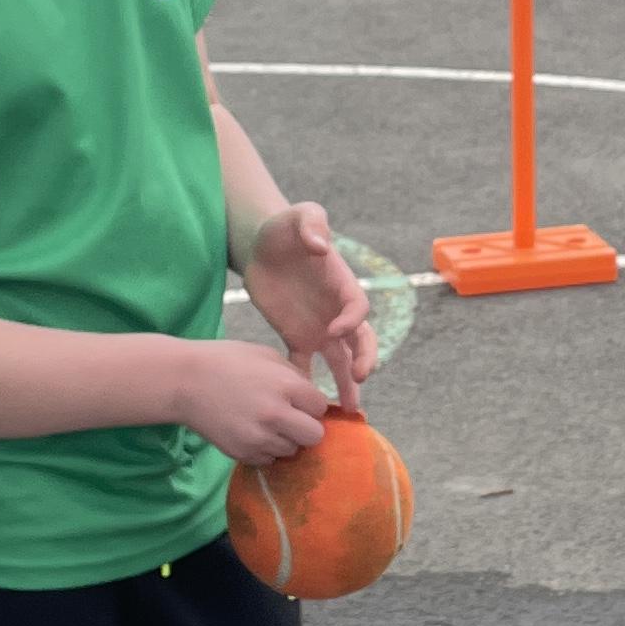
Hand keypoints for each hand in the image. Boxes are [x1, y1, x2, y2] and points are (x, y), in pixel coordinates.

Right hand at [175, 338, 332, 464]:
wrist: (183, 381)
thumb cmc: (225, 361)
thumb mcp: (265, 355)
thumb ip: (294, 375)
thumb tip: (312, 395)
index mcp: (286, 386)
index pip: (321, 408)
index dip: (310, 404)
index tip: (297, 400)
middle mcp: (277, 415)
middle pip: (315, 436)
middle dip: (305, 427)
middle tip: (289, 419)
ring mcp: (259, 438)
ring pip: (291, 450)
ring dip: (284, 439)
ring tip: (263, 423)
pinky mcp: (242, 453)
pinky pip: (268, 460)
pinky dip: (264, 450)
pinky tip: (250, 432)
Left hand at [238, 202, 374, 411]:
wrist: (261, 244)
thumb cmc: (285, 227)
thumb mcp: (300, 216)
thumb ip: (312, 224)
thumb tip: (320, 246)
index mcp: (341, 284)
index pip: (358, 308)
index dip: (352, 321)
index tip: (335, 330)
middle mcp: (335, 310)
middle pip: (360, 341)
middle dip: (363, 360)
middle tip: (360, 379)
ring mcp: (318, 326)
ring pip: (339, 360)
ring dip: (345, 383)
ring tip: (347, 409)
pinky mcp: (296, 336)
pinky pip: (305, 364)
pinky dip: (306, 382)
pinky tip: (304, 406)